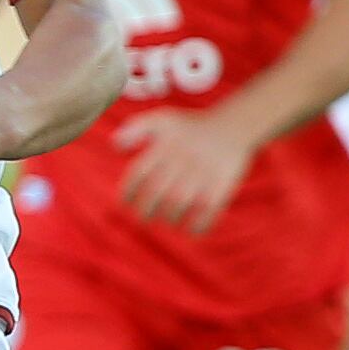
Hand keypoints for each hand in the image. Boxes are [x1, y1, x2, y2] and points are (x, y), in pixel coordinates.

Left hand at [112, 105, 256, 235]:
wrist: (234, 125)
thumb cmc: (190, 127)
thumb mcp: (161, 118)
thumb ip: (134, 129)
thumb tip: (114, 146)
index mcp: (163, 148)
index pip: (137, 176)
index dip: (128, 193)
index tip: (127, 203)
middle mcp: (180, 162)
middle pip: (155, 194)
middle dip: (145, 212)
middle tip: (144, 218)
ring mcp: (202, 175)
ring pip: (177, 205)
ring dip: (169, 219)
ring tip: (168, 220)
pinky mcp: (221, 186)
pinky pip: (207, 212)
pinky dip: (198, 226)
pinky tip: (192, 230)